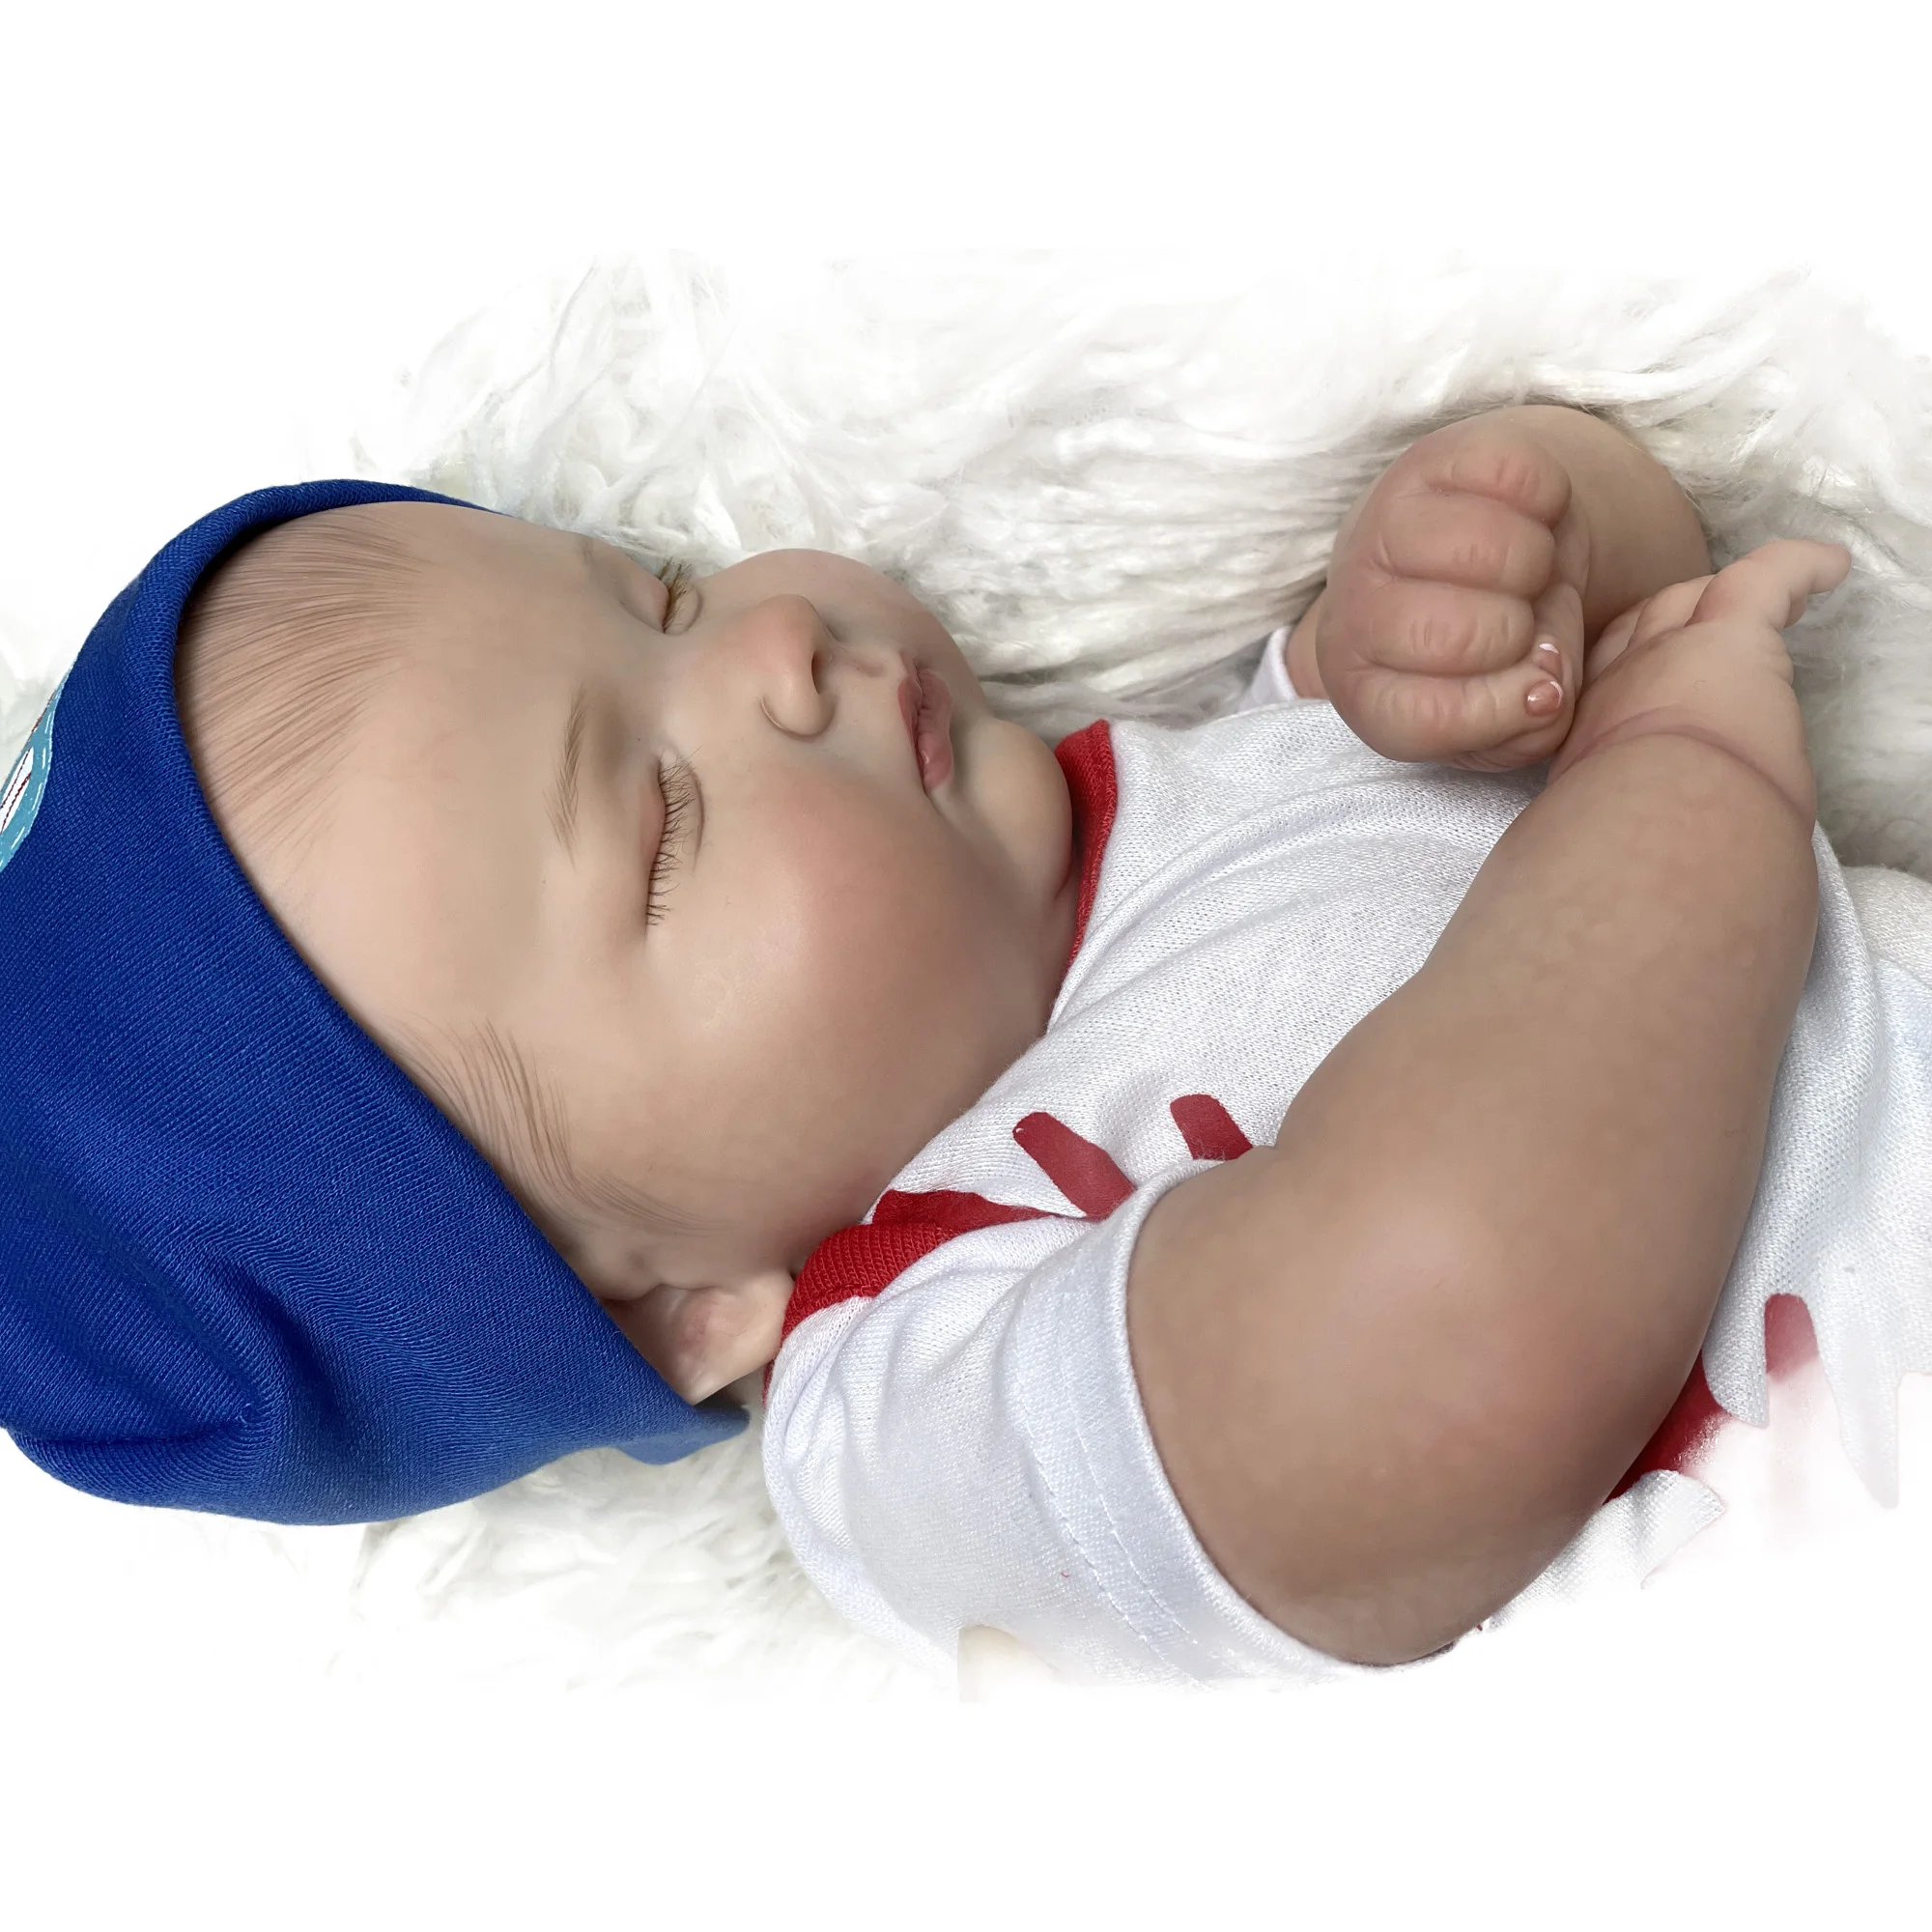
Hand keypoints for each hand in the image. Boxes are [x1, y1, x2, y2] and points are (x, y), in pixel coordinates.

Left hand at [1303, 415, 1591, 772]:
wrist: (1494, 549)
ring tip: (1525, 572)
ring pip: (1484, 550)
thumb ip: (1529, 724)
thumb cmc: (1499, 648)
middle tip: (1520, 619)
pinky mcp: (1425, 459)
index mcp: (1364, 689)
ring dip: (1534, 563)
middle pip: (1455, 633)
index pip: (1428, 716)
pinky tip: (1529, 516)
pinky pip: (1514, 477)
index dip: (1502, 708)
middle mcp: (1355, 611)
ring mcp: (1381, 529)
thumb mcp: (1512, 712)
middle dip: (1516, 631)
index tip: (1533, 689)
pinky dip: (1546, 497)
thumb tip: (1545, 688)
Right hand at [1547, 538, 1850, 816]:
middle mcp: (1618, 687)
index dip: (1627, 668)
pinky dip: (1802, 568)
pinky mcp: (1733, 634)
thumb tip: (1651, 835)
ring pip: (1689, 600)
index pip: (1604, 683)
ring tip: (1771, 593)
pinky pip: (1767, 578)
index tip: (1646, 673)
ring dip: (1725, 596)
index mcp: (1590, 739)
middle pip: (1640, 628)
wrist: (1651, 828)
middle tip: (1704, 623)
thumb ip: (1623, 814)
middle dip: (1669, 619)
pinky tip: (1831, 566)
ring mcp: (1668, 654)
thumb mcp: (1599, 829)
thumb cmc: (1629, 847)